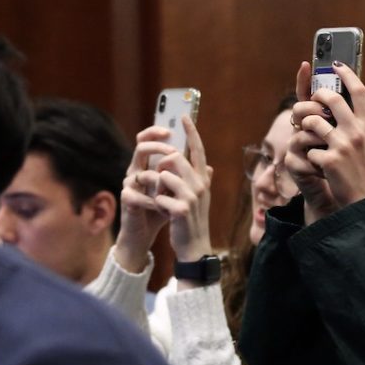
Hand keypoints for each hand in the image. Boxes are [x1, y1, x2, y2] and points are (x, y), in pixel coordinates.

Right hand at [114, 126, 177, 272]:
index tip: (171, 127)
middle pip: (141, 148)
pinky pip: (139, 195)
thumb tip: (210, 166)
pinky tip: (162, 206)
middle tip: (173, 151)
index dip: (156, 131)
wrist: (147, 232)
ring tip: (169, 186)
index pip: (148, 141)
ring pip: (141, 172)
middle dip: (158, 147)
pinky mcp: (127, 200)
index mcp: (148, 166)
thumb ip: (191, 179)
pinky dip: (154, 201)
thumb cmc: (162, 209)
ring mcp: (130, 185)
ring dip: (158, 179)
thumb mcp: (179, 192)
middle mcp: (136, 171)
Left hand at [152, 116, 213, 265]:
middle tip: (155, 177)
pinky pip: (159, 196)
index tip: (183, 117)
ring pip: (163, 175)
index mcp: (204, 180)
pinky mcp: (180, 210)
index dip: (191, 132)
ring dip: (154, 185)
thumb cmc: (193, 221)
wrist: (194, 247)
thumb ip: (203, 180)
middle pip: (176, 158)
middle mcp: (201, 185)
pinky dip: (156, 203)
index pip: (198, 150)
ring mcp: (192, 197)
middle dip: (160, 164)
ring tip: (158, 198)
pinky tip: (162, 213)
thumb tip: (210, 166)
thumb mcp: (200, 199)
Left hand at [287, 60, 364, 207]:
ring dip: (307, 127)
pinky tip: (317, 165)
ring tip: (310, 134)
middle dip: (318, 96)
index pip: (359, 91)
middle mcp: (357, 132)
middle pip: (332, 100)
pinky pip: (310, 149)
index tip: (337, 66)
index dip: (347, 75)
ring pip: (314, 123)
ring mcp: (342, 145)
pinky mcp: (329, 160)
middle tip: (314, 98)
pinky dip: (311, 156)